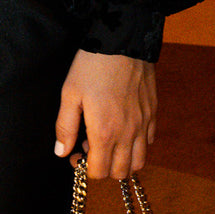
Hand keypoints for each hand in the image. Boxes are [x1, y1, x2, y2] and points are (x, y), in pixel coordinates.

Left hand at [54, 49, 156, 179]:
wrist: (122, 41)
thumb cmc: (92, 65)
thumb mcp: (70, 93)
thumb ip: (65, 127)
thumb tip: (62, 152)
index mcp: (104, 132)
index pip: (99, 172)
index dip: (85, 168)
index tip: (77, 153)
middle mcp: (128, 133)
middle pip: (121, 173)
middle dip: (104, 167)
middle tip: (91, 146)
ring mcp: (143, 124)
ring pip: (139, 162)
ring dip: (123, 160)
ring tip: (109, 140)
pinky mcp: (153, 112)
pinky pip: (149, 141)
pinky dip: (138, 143)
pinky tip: (124, 127)